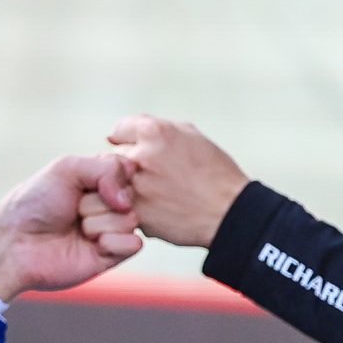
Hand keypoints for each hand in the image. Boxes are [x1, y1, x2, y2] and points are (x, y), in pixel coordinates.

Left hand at [0, 152, 139, 298]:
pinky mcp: (112, 256)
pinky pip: (133, 244)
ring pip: (130, 219)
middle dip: (97, 200)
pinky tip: (90, 246)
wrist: (16, 242)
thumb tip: (128, 200)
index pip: (127, 169)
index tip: (84, 182)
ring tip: (76, 229)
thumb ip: (106, 167)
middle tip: (72, 209)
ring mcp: (112, 230)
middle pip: (130, 195)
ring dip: (98, 222)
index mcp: (101, 180)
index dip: (111, 175)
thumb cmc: (35, 202)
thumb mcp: (67, 167)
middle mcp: (110, 204)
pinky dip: (111, 242)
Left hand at [106, 115, 248, 247]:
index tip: (139, 152)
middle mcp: (141, 156)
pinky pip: (122, 208)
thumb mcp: (190, 135)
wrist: (230, 212)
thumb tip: (118, 133)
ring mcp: (136, 187)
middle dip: (125, 167)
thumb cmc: (214, 172)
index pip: (118, 131)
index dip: (128, 142)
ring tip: (152, 194)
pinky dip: (135, 209)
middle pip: (112, 158)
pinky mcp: (137, 214)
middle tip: (148, 177)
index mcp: (154, 132)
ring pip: (112, 186)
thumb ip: (153, 128)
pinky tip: (158, 209)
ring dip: (124, 189)